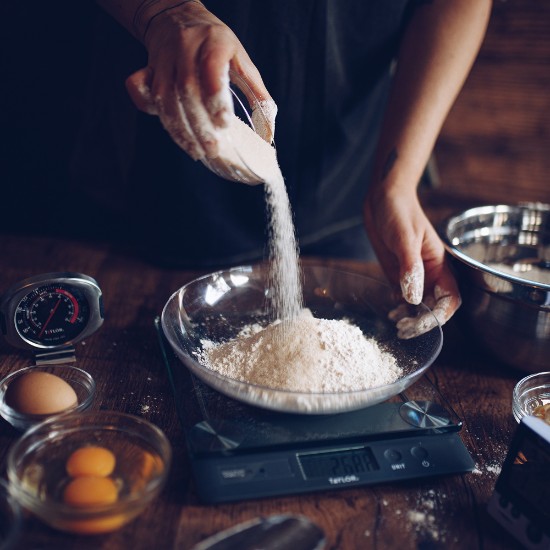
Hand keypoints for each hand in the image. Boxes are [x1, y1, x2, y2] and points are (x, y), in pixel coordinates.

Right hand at [125, 1, 275, 159]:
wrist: (177, 17)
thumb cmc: (217, 45)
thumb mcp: (242, 61)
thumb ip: (258, 94)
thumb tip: (269, 132)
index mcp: (214, 41)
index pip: (211, 69)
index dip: (215, 97)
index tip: (224, 123)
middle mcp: (184, 47)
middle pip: (186, 89)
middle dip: (198, 125)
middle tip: (212, 150)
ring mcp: (163, 57)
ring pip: (163, 96)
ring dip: (178, 128)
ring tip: (195, 151)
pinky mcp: (147, 67)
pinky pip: (139, 88)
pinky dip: (147, 108)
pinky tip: (168, 127)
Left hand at [364, 185, 460, 337]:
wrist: (383, 198)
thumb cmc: (399, 211)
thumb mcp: (404, 238)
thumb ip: (410, 268)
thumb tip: (413, 297)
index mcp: (440, 264)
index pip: (449, 299)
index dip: (438, 315)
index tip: (420, 322)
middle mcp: (430, 273)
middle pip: (434, 307)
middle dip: (421, 321)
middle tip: (403, 328)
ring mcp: (413, 274)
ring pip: (418, 305)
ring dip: (410, 316)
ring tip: (394, 321)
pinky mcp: (398, 273)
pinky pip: (403, 297)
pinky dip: (399, 307)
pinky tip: (390, 310)